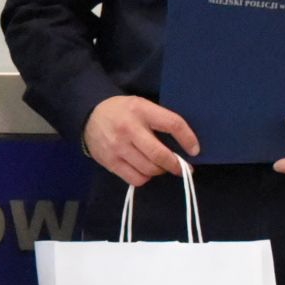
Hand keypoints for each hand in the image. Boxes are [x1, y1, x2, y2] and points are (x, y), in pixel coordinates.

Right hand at [81, 95, 199, 187]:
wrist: (89, 114)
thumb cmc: (123, 111)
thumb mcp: (142, 106)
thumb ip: (160, 121)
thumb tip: (185, 145)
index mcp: (141, 110)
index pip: (172, 124)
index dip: (188, 139)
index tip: (194, 150)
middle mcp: (128, 129)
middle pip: (160, 154)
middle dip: (175, 164)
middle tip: (182, 167)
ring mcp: (117, 147)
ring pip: (149, 169)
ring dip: (160, 171)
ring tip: (160, 166)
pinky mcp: (110, 162)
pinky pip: (135, 179)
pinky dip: (145, 177)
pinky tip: (144, 170)